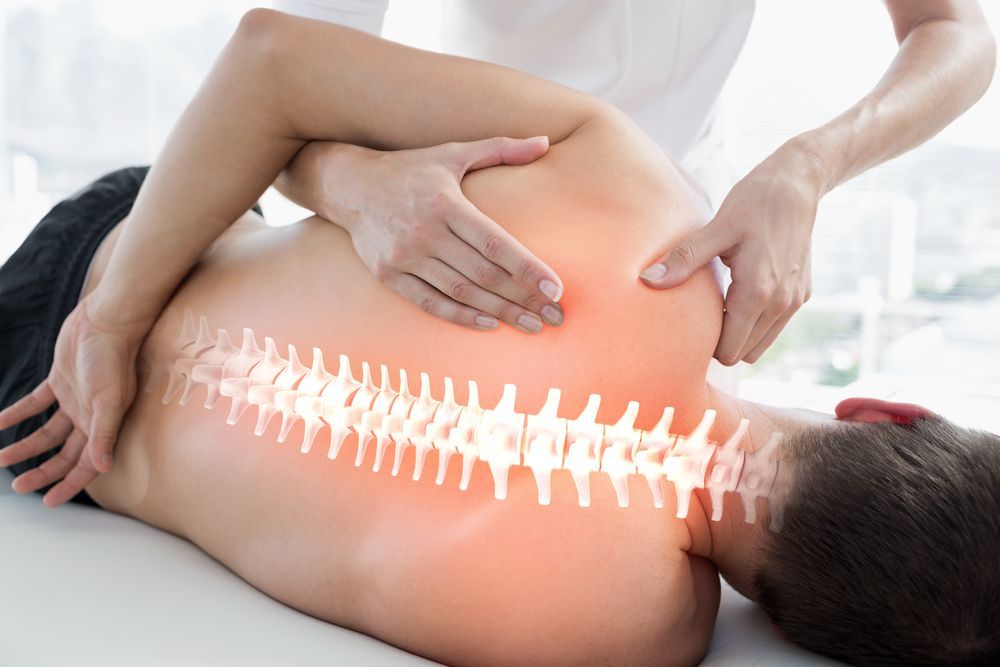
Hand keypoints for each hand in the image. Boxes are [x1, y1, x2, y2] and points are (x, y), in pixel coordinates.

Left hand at [0, 295, 143, 506]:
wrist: (106, 322)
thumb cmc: (113, 360)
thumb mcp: (109, 400)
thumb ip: (104, 433)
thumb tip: (103, 466)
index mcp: (103, 424)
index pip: (86, 465)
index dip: (69, 485)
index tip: (48, 501)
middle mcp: (89, 416)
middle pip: (64, 454)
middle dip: (42, 472)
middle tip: (18, 487)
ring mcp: (73, 399)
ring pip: (46, 433)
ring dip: (25, 447)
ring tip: (0, 458)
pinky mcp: (59, 381)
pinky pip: (34, 405)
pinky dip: (16, 415)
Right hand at [316, 137, 564, 333]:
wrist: (349, 186)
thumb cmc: (410, 169)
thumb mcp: (453, 154)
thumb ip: (501, 149)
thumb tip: (546, 142)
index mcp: (445, 204)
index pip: (495, 243)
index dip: (527, 268)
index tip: (555, 288)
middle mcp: (425, 232)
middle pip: (483, 273)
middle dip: (523, 297)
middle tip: (555, 316)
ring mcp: (404, 257)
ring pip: (461, 291)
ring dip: (499, 312)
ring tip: (531, 325)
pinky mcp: (389, 275)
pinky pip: (429, 302)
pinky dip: (460, 316)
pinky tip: (489, 325)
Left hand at [639, 151, 819, 364]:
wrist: (796, 184)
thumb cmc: (753, 203)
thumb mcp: (715, 229)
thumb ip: (683, 259)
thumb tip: (647, 281)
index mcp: (757, 294)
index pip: (729, 352)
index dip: (706, 346)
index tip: (688, 326)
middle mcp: (780, 304)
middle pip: (744, 354)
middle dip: (721, 343)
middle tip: (698, 317)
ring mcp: (794, 300)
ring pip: (761, 345)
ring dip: (739, 335)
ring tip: (718, 307)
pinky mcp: (801, 293)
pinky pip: (774, 326)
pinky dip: (755, 322)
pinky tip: (738, 296)